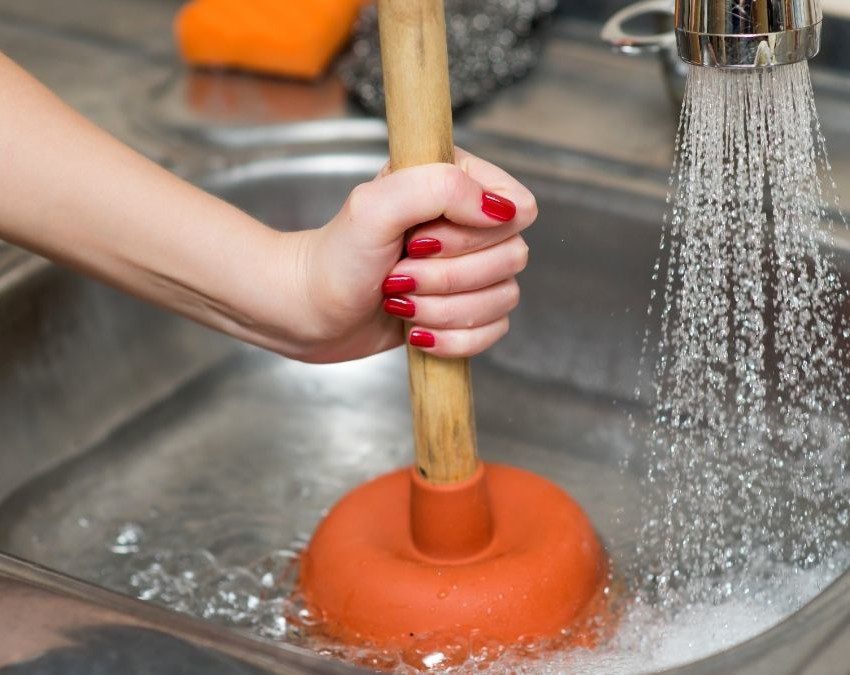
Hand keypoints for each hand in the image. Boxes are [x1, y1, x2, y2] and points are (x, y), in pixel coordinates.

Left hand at [292, 147, 536, 362]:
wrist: (308, 311)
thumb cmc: (334, 257)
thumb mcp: (374, 207)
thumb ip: (438, 187)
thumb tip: (501, 209)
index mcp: (456, 182)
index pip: (517, 205)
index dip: (478, 232)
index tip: (424, 240)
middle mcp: (469, 223)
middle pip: (512, 256)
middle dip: (450, 277)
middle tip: (400, 274)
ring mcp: (469, 270)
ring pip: (504, 297)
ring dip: (446, 310)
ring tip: (400, 302)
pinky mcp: (464, 309)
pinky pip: (493, 330)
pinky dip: (454, 339)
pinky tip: (416, 331)